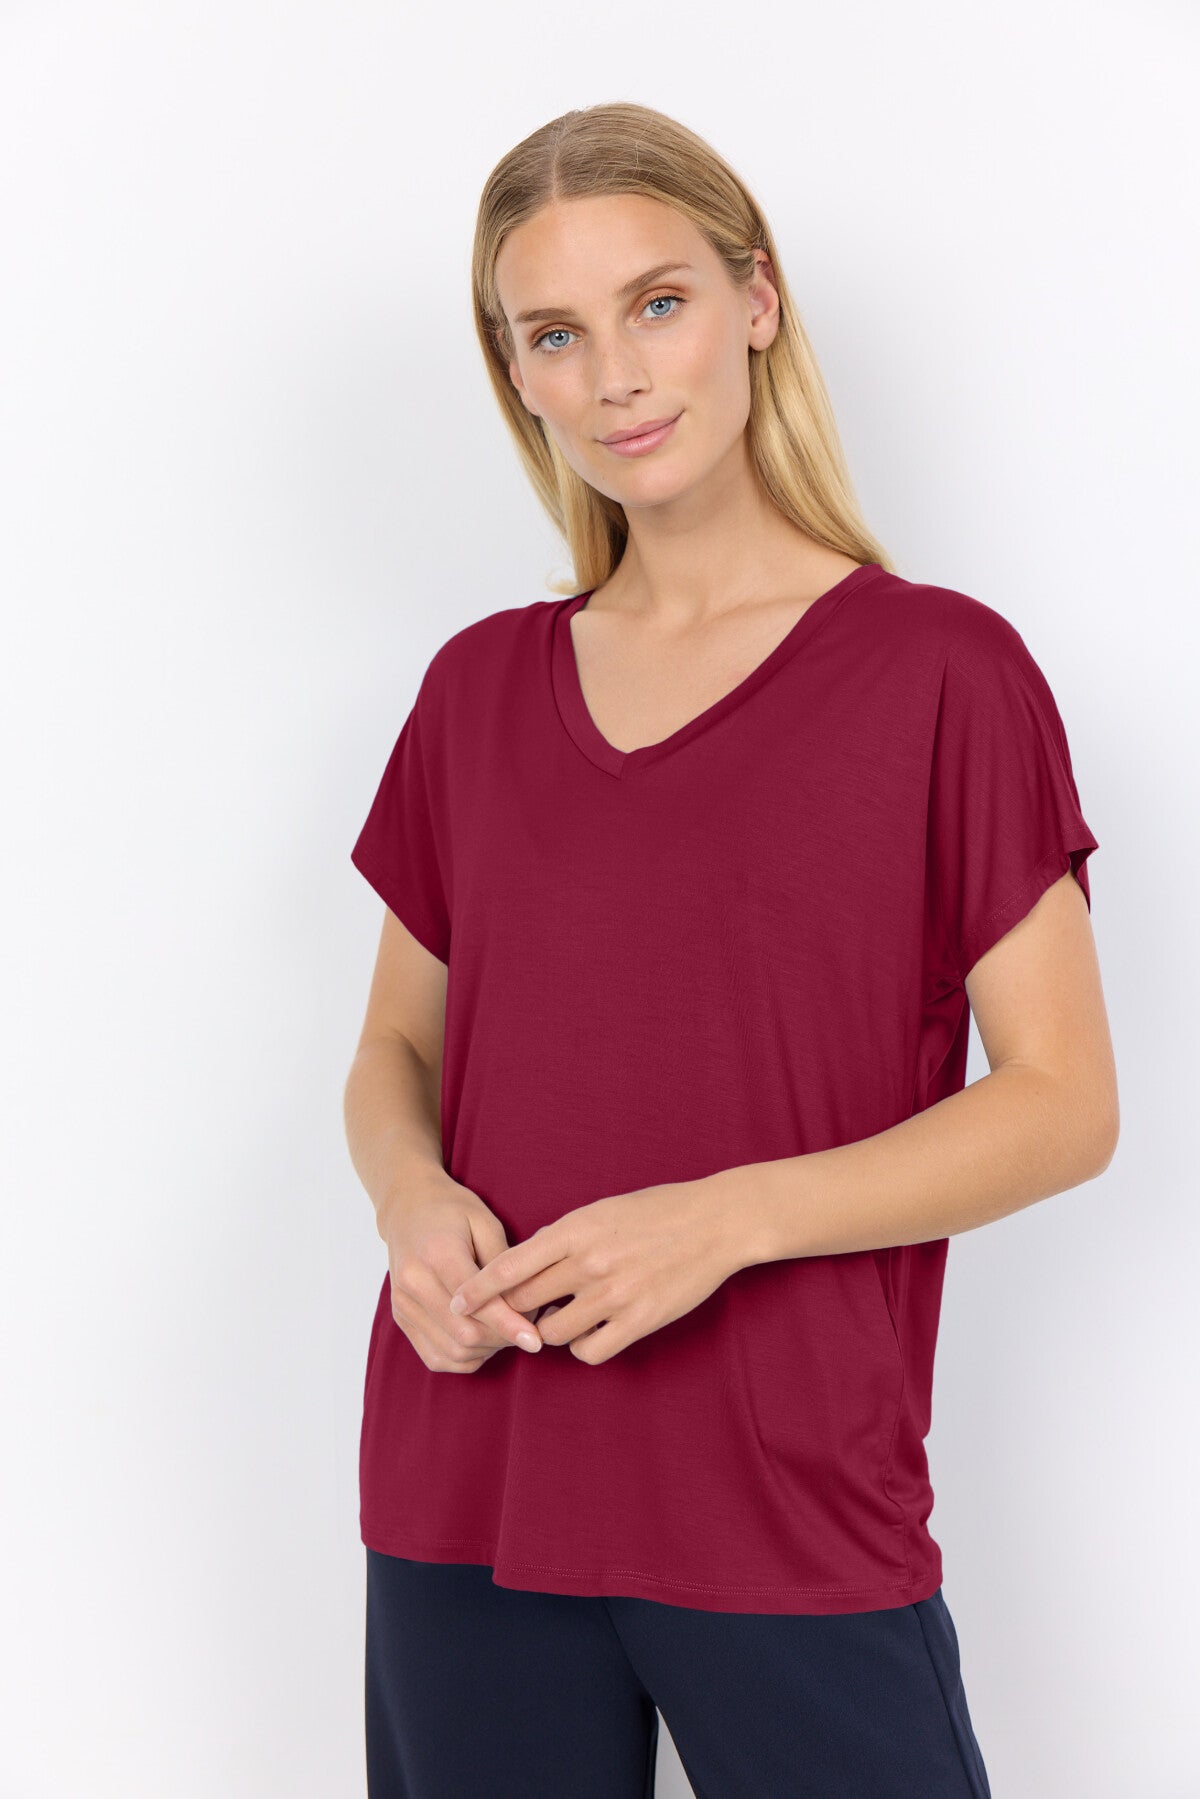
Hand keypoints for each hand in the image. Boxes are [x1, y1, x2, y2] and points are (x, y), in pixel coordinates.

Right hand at [381, 1175, 543, 1371]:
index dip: (509, 1324)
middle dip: (503, 1339)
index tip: (535, 1339)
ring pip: (452, 1351)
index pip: (476, 1301)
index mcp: (437, 1252)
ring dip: (487, 1350)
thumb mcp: (486, 1223)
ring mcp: (403, 1304)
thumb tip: (527, 1304)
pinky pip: (436, 1357)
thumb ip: (503, 1264)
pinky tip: (483, 1340)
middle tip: (527, 1327)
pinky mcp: (401, 1318)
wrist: (408, 1207)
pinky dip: (465, 1358)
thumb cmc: (453, 1211)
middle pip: (464, 1333)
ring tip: (506, 1331)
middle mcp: (414, 1282)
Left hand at [447, 1178, 744, 1364]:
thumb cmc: (656, 1211)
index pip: (509, 1266)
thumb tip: (529, 1260)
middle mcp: (589, 1263)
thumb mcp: (601, 1209)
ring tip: (563, 1317)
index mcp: (575, 1229)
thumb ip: (562, 1235)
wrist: (715, 1222)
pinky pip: (589, 1351)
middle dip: (510, 1314)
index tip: (455, 1304)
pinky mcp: (639, 1321)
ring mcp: (614, 1295)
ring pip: (552, 1334)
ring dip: (549, 1331)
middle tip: (512, 1318)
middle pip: (523, 1303)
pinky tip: (591, 1330)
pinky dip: (583, 1346)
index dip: (476, 1290)